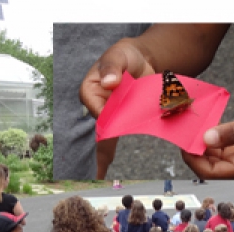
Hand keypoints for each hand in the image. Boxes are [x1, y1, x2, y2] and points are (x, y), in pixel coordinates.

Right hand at [79, 38, 156, 177]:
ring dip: (102, 156)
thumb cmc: (126, 55)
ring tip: (98, 176)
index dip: (105, 120)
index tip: (112, 131)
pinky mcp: (123, 119)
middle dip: (95, 151)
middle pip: (97, 129)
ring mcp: (111, 114)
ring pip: (105, 137)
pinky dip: (110, 153)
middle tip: (94, 173)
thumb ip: (113, 66)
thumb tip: (109, 81)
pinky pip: (117, 136)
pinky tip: (104, 169)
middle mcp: (98, 105)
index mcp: (90, 90)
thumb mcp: (119, 54)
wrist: (143, 60)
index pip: (96, 110)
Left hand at [181, 103, 233, 178]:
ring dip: (202, 146)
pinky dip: (212, 140)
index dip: (193, 160)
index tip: (183, 141)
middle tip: (185, 131)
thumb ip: (233, 132)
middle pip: (210, 168)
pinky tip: (207, 127)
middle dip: (195, 152)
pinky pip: (222, 150)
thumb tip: (205, 139)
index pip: (211, 172)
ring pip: (215, 159)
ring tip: (193, 127)